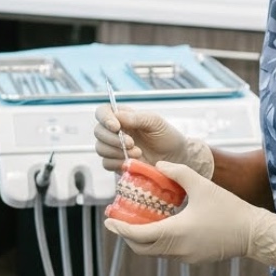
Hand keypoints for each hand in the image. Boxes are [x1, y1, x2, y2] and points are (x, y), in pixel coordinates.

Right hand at [94, 104, 213, 177]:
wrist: (176, 159)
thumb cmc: (167, 136)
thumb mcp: (156, 122)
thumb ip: (137, 117)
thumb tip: (118, 116)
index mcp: (122, 117)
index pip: (103, 112)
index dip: (105, 118)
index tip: (116, 127)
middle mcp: (115, 132)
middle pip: (98, 132)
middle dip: (113, 139)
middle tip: (132, 143)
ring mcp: (115, 149)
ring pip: (100, 148)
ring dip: (117, 152)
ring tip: (138, 153)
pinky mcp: (117, 164)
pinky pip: (106, 164)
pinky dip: (117, 163)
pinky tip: (132, 162)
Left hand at [104, 161, 275, 266]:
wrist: (253, 232)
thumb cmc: (228, 207)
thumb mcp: (201, 184)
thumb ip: (177, 171)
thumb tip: (157, 163)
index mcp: (176, 232)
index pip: (140, 235)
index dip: (122, 229)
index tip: (108, 221)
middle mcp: (178, 250)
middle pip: (143, 248)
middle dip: (127, 236)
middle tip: (115, 222)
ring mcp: (186, 257)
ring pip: (155, 252)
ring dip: (142, 240)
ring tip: (133, 222)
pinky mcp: (194, 259)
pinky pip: (169, 252)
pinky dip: (157, 242)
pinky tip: (158, 226)